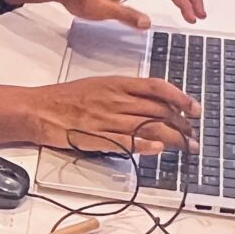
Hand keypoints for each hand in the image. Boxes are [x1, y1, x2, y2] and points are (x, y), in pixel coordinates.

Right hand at [25, 75, 200, 154]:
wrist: (40, 109)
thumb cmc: (66, 97)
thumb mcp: (98, 85)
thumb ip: (124, 91)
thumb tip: (150, 100)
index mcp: (116, 84)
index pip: (156, 87)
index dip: (180, 97)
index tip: (194, 108)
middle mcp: (115, 100)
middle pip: (158, 109)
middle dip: (182, 123)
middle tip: (194, 134)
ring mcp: (107, 119)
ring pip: (149, 126)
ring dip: (173, 138)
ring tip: (188, 147)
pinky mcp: (98, 138)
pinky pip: (127, 142)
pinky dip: (146, 145)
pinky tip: (159, 149)